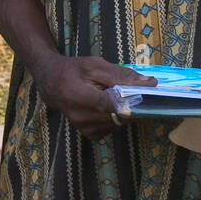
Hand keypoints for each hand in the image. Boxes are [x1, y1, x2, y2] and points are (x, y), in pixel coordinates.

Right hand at [36, 56, 155, 141]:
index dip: (133, 98)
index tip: (147, 90)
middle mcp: (80, 117)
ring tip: (116, 96)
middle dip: (131, 103)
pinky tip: (109, 106)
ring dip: (124, 111)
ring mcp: (84, 128)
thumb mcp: (95, 65)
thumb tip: (149, 83)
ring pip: (118, 123)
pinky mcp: (89, 134)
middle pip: (118, 115)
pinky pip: (112, 128)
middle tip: (133, 91)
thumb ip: (121, 75)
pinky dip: (115, 117)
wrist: (51, 83)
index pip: (112, 104)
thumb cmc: (73, 70)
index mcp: (78, 96)